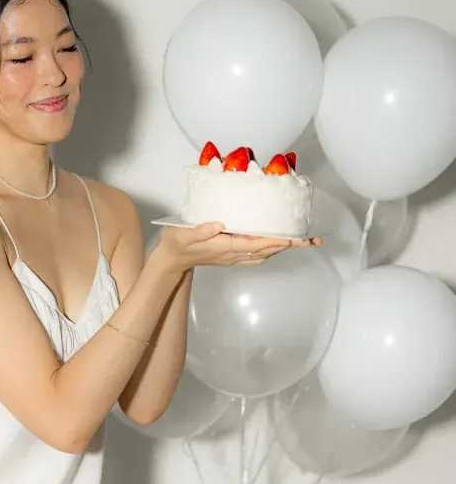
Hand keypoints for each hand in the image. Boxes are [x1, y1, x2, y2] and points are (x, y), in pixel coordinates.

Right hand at [154, 222, 321, 275]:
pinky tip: (278, 244)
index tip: (294, 239)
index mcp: (225, 247)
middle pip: (267, 250)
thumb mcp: (184, 234)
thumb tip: (220, 224)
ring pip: (265, 253)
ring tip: (303, 241)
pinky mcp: (232, 255)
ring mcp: (234, 256)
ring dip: (284, 248)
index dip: (276, 241)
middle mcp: (233, 254)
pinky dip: (272, 249)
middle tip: (312, 240)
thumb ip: (201, 230)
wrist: (172, 259)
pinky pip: (257, 254)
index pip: (256, 244)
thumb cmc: (177, 242)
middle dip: (290, 245)